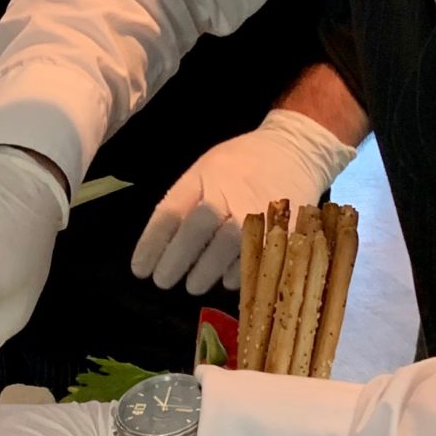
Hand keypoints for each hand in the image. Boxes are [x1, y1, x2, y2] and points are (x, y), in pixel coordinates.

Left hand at [131, 109, 355, 296]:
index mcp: (203, 179)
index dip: (150, 246)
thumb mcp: (206, 169)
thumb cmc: (242, 162)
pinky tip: (225, 277)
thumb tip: (161, 244)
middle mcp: (226, 197)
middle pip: (192, 237)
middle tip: (162, 281)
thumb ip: (184, 201)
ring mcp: (253, 217)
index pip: (168, 215)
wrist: (296, 151)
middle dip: (173, 264)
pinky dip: (234, 275)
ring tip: (193, 283)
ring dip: (202, 274)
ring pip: (221, 256)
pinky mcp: (277, 233)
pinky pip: (251, 263)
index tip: (140, 269)